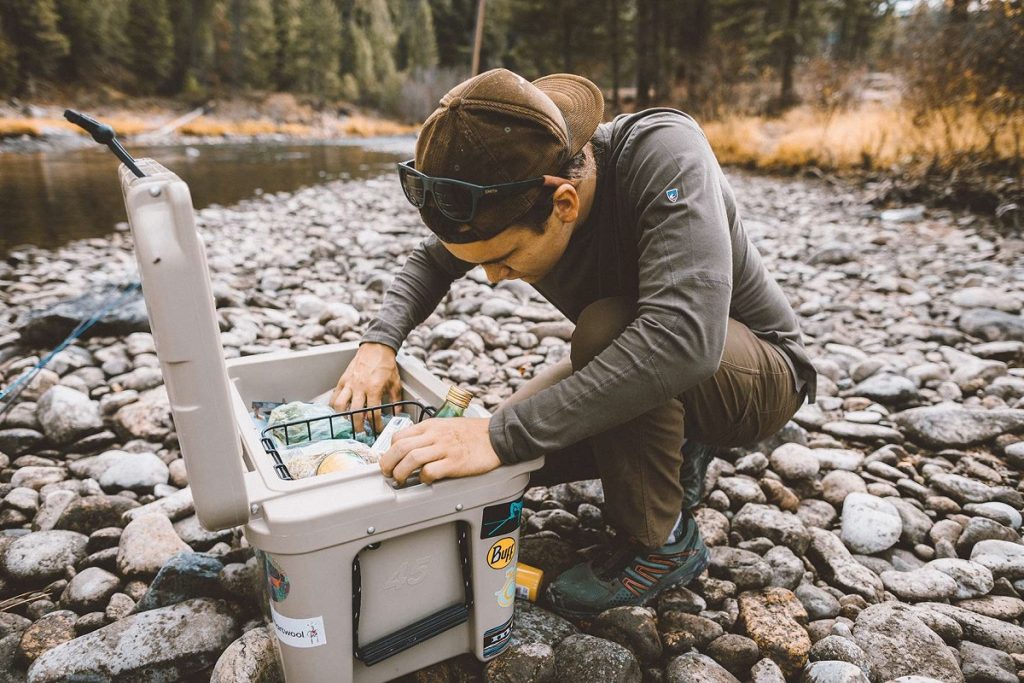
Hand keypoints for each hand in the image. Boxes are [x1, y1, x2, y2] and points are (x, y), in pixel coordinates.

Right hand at [331, 343, 401, 432]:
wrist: (376, 348)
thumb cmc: (386, 363)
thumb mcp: (395, 383)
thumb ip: (396, 399)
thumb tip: (397, 412)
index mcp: (374, 389)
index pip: (373, 412)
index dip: (375, 424)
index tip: (377, 430)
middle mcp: (360, 387)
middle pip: (355, 413)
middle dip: (357, 426)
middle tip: (360, 432)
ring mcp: (350, 383)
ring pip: (340, 405)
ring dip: (342, 417)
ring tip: (346, 423)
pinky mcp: (343, 380)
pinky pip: (335, 395)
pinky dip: (334, 404)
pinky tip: (337, 410)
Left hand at [380, 417, 500, 484]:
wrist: (497, 435)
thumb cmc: (472, 433)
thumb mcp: (445, 425)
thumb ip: (428, 435)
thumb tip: (409, 448)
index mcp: (431, 426)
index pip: (399, 436)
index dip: (389, 450)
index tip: (389, 460)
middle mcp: (435, 435)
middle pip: (400, 447)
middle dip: (388, 463)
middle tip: (388, 473)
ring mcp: (445, 448)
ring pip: (412, 459)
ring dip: (401, 472)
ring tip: (401, 480)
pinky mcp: (455, 462)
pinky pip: (431, 471)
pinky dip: (423, 478)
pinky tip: (425, 480)